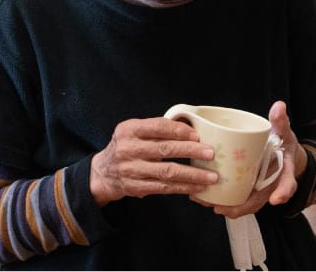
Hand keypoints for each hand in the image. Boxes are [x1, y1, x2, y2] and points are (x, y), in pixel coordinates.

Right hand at [90, 117, 218, 205]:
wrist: (103, 172)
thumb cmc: (126, 147)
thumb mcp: (133, 132)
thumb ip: (156, 129)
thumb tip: (190, 126)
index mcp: (128, 130)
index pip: (156, 127)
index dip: (178, 130)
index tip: (197, 135)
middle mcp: (128, 149)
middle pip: (164, 149)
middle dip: (191, 151)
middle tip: (210, 153)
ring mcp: (131, 169)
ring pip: (167, 172)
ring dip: (192, 174)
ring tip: (212, 176)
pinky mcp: (136, 187)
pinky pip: (164, 188)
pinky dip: (183, 187)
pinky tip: (198, 187)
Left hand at [196, 100, 303, 217]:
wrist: (283, 152)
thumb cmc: (282, 141)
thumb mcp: (283, 130)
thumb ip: (280, 120)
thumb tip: (279, 106)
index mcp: (284, 171)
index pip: (287, 183)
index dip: (283, 191)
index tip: (277, 199)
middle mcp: (272, 184)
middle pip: (260, 201)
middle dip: (242, 207)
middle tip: (224, 209)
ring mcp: (259, 189)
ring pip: (246, 203)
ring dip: (228, 206)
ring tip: (207, 203)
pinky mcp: (248, 189)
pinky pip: (237, 198)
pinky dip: (223, 200)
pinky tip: (203, 197)